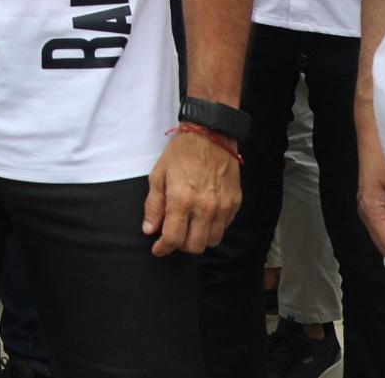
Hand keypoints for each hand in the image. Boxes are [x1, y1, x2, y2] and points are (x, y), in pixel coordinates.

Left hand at [143, 130, 241, 255]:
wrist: (211, 135)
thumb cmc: (182, 152)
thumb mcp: (158, 175)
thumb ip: (154, 205)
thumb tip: (150, 229)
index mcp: (182, 200)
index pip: (173, 238)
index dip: (163, 248)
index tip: (158, 249)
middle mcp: (205, 207)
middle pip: (194, 246)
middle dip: (180, 246)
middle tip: (173, 235)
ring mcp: (222, 207)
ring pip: (212, 241)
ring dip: (198, 239)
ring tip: (189, 227)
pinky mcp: (235, 203)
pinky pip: (224, 227)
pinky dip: (213, 228)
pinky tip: (203, 217)